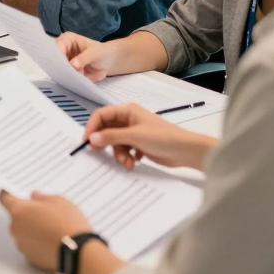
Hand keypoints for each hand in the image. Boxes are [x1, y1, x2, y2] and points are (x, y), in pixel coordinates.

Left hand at [0, 190, 90, 270]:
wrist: (78, 253)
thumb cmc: (67, 223)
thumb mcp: (58, 200)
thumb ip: (42, 197)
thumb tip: (34, 197)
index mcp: (19, 210)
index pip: (4, 198)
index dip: (7, 194)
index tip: (11, 191)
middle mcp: (16, 228)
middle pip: (15, 217)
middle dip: (26, 213)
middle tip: (42, 211)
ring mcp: (22, 245)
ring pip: (23, 232)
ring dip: (31, 228)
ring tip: (50, 228)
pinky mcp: (31, 258)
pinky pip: (30, 245)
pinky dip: (37, 242)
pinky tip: (51, 240)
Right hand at [56, 32, 115, 82]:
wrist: (108, 63)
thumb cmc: (101, 53)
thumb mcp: (95, 53)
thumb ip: (84, 58)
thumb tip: (73, 66)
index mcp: (67, 39)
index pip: (57, 47)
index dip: (59, 56)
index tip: (64, 67)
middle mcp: (63, 49)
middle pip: (55, 58)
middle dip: (60, 67)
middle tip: (67, 75)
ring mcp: (64, 61)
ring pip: (58, 68)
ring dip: (64, 75)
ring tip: (72, 80)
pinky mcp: (67, 71)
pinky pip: (64, 76)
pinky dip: (68, 80)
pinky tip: (73, 82)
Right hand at [83, 103, 216, 170]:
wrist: (186, 151)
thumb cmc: (162, 138)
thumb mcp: (134, 137)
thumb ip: (111, 137)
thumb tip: (91, 139)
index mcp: (127, 110)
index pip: (102, 115)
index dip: (92, 127)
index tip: (87, 141)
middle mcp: (129, 119)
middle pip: (108, 129)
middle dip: (107, 143)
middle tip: (102, 154)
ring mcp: (134, 132)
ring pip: (116, 142)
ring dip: (119, 154)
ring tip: (127, 163)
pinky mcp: (140, 144)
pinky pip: (125, 149)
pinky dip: (127, 157)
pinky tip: (135, 162)